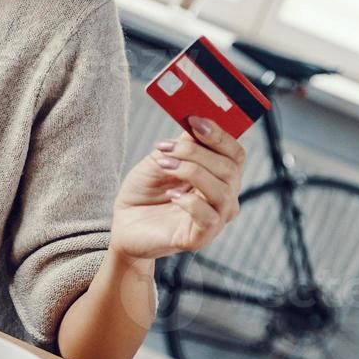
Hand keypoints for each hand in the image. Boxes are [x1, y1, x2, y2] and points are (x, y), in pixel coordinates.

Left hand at [110, 116, 246, 263]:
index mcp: (218, 176)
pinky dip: (190, 202)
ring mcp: (215, 220)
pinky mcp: (200, 238)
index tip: (194, 120)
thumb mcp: (159, 161)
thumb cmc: (143, 192)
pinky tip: (171, 195)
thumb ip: (180, 146)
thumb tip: (197, 124)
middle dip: (197, 152)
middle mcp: (223, 197)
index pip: (235, 153)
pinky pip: (208, 218)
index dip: (220, 135)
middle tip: (165, 147)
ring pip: (223, 192)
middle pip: (230, 169)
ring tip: (164, 165)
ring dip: (192, 172)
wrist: (123, 224)